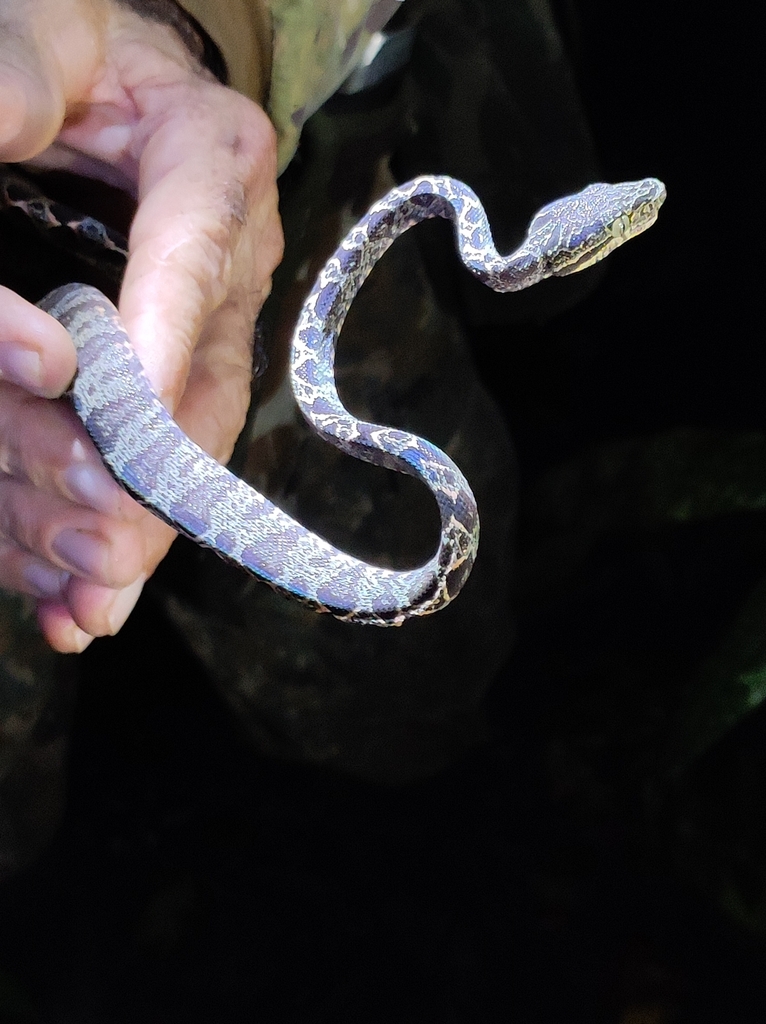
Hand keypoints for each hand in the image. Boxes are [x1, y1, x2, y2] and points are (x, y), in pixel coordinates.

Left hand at [0, 0, 282, 651]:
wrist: (113, 86)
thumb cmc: (81, 52)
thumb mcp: (47, 32)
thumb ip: (21, 74)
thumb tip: (6, 163)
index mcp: (214, 162)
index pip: (195, 258)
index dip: (165, 347)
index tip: (125, 433)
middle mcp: (230, 257)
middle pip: (205, 382)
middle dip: (151, 479)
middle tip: (102, 560)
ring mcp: (208, 321)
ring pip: (187, 438)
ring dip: (136, 528)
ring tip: (85, 609)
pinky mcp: (181, 361)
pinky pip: (164, 447)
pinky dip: (122, 521)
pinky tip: (78, 594)